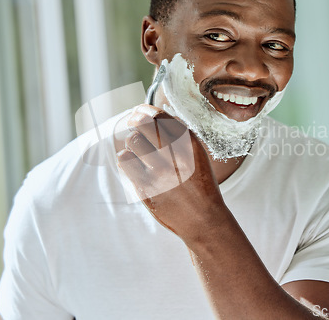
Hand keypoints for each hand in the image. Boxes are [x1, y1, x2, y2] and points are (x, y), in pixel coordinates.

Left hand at [116, 105, 226, 242]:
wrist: (204, 219)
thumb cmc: (200, 184)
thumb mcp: (198, 154)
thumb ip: (180, 135)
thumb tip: (155, 114)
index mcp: (188, 144)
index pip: (159, 116)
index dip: (144, 110)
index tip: (139, 111)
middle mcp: (174, 155)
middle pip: (142, 124)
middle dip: (134, 120)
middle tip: (133, 123)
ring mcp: (158, 172)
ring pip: (132, 141)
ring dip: (132, 142)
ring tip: (138, 149)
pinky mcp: (146, 188)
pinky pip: (125, 162)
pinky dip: (126, 159)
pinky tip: (134, 164)